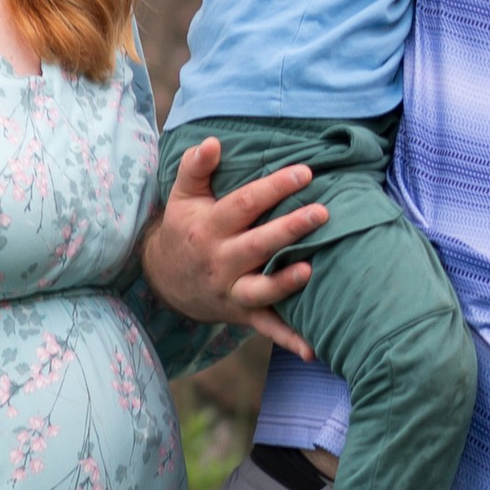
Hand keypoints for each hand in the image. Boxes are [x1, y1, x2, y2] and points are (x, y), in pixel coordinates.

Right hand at [138, 139, 326, 358]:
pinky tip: (313, 348)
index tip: (305, 173)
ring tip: (311, 269)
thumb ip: (195, 167)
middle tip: (323, 213)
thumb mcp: (183, 195)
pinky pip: (266, 328)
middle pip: (257, 245)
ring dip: (285, 283)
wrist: (165, 280)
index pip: (244, 204)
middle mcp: (220, 261)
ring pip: (260, 290)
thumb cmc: (185, 227)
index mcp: (209, 228)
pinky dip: (289, 339)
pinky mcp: (241, 313)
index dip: (274, 188)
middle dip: (289, 229)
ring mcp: (230, 290)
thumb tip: (212, 142)